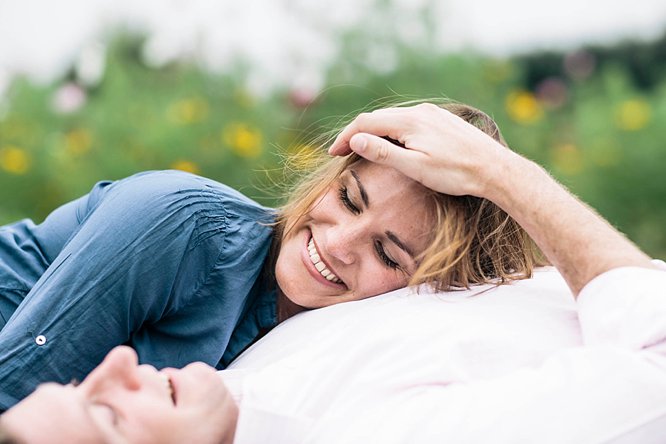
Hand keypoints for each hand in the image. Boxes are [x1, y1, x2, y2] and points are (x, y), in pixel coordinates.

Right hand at [328, 103, 513, 197]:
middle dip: (357, 134)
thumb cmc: (455, 173)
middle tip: (341, 153)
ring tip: (362, 150)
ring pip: (394, 119)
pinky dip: (392, 132)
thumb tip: (356, 139)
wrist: (495, 169)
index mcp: (409, 121)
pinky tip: (393, 144)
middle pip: (378, 118)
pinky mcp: (442, 120)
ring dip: (374, 133)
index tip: (333, 153)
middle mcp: (419, 111)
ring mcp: (432, 114)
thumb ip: (383, 152)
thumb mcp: (415, 167)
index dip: (346, 137)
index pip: (366, 123)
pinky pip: (409, 121)